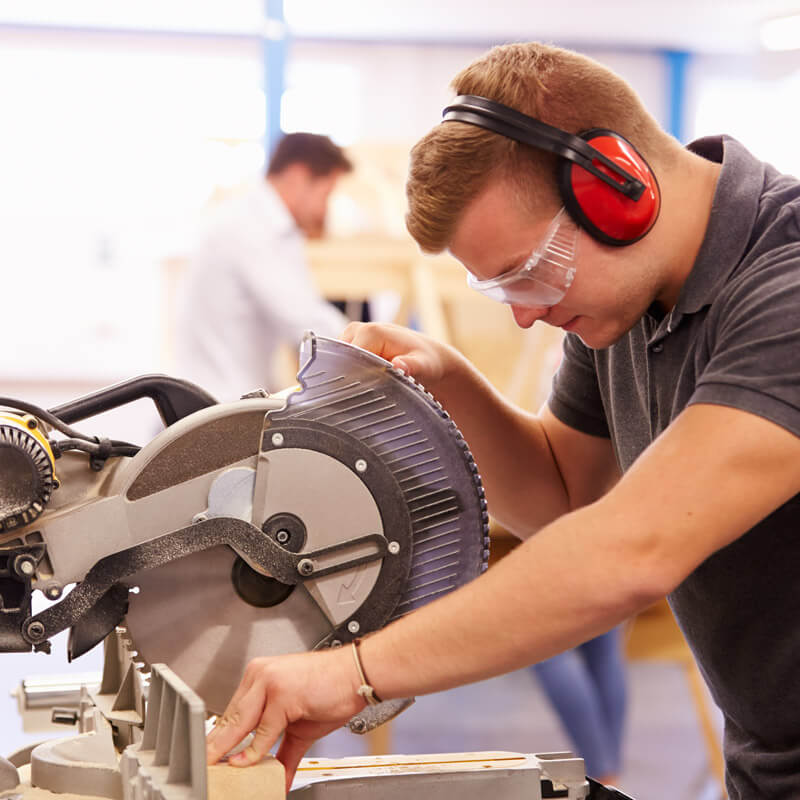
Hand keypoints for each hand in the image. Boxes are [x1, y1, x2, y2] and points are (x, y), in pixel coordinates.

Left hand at [206, 648, 364, 790]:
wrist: (358, 674)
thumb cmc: (332, 690)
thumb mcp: (300, 724)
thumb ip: (282, 750)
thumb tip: (275, 776)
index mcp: (259, 677)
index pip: (231, 713)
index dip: (219, 740)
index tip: (210, 760)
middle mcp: (260, 676)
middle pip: (229, 719)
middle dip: (215, 748)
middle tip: (204, 770)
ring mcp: (270, 682)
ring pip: (240, 724)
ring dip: (226, 752)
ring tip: (216, 772)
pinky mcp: (282, 694)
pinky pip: (263, 732)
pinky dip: (254, 753)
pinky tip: (246, 765)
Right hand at [341, 321, 463, 390]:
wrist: (428, 356)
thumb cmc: (426, 360)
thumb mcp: (424, 365)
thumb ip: (411, 365)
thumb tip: (399, 366)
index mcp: (370, 332)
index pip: (346, 358)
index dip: (350, 379)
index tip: (359, 396)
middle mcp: (357, 330)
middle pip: (338, 360)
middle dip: (347, 380)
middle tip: (364, 398)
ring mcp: (351, 336)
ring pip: (337, 362)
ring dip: (347, 378)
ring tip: (366, 392)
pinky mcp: (349, 345)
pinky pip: (340, 362)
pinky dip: (347, 375)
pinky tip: (360, 387)